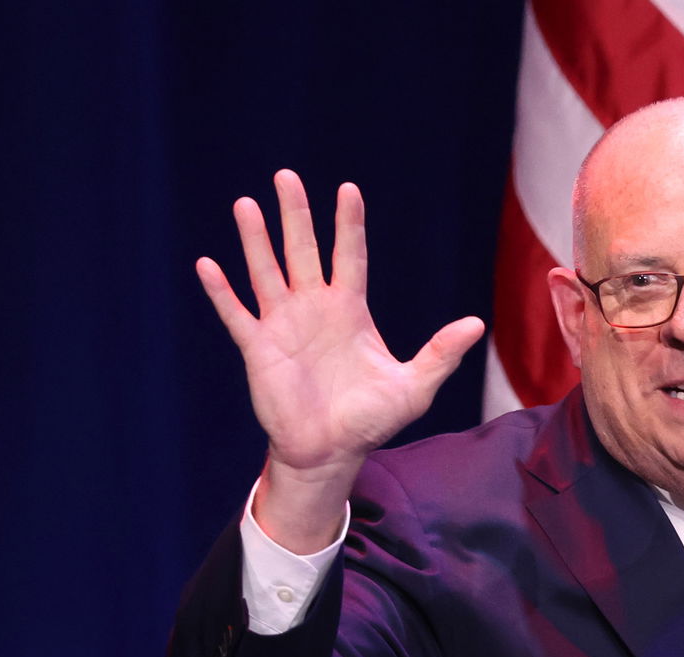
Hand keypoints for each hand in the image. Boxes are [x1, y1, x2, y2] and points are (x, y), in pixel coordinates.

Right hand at [197, 171, 483, 550]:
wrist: (330, 452)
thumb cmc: (371, 420)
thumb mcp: (413, 387)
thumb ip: (440, 354)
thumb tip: (476, 323)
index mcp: (350, 310)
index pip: (349, 255)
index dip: (348, 224)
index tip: (347, 189)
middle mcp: (314, 308)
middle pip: (302, 250)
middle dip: (294, 215)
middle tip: (285, 176)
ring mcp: (283, 325)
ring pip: (266, 271)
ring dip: (255, 240)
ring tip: (246, 204)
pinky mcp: (258, 349)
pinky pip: (237, 314)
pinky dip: (222, 291)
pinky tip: (207, 263)